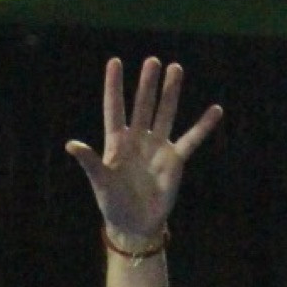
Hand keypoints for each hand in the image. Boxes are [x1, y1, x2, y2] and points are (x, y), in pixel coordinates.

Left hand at [65, 57, 221, 249]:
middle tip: (152, 61)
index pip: (115, 108)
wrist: (135, 224)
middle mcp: (138, 138)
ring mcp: (157, 147)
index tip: (115, 62)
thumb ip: (89, 161)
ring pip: (165, 114)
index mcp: (117, 141)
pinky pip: (191, 140)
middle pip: (143, 105)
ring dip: (170, 93)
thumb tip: (71, 145)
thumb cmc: (113, 203)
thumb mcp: (100, 182)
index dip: (114, 86)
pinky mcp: (175, 160)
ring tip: (175, 69)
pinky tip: (215, 111)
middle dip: (147, 84)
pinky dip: (203, 126)